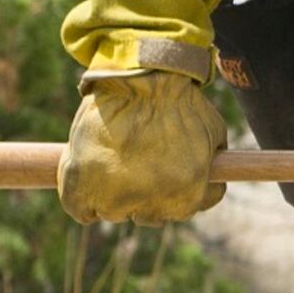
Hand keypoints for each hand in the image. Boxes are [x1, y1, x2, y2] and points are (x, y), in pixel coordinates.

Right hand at [60, 70, 226, 224]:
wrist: (141, 78)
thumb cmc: (179, 101)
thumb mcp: (214, 134)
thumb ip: (212, 165)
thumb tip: (213, 175)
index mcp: (186, 196)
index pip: (180, 211)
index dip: (173, 191)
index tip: (164, 176)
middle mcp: (150, 205)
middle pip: (145, 214)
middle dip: (143, 193)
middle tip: (135, 163)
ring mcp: (113, 199)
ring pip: (112, 212)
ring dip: (111, 193)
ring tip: (111, 158)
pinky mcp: (80, 187)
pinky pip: (79, 209)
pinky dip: (80, 198)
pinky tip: (86, 178)